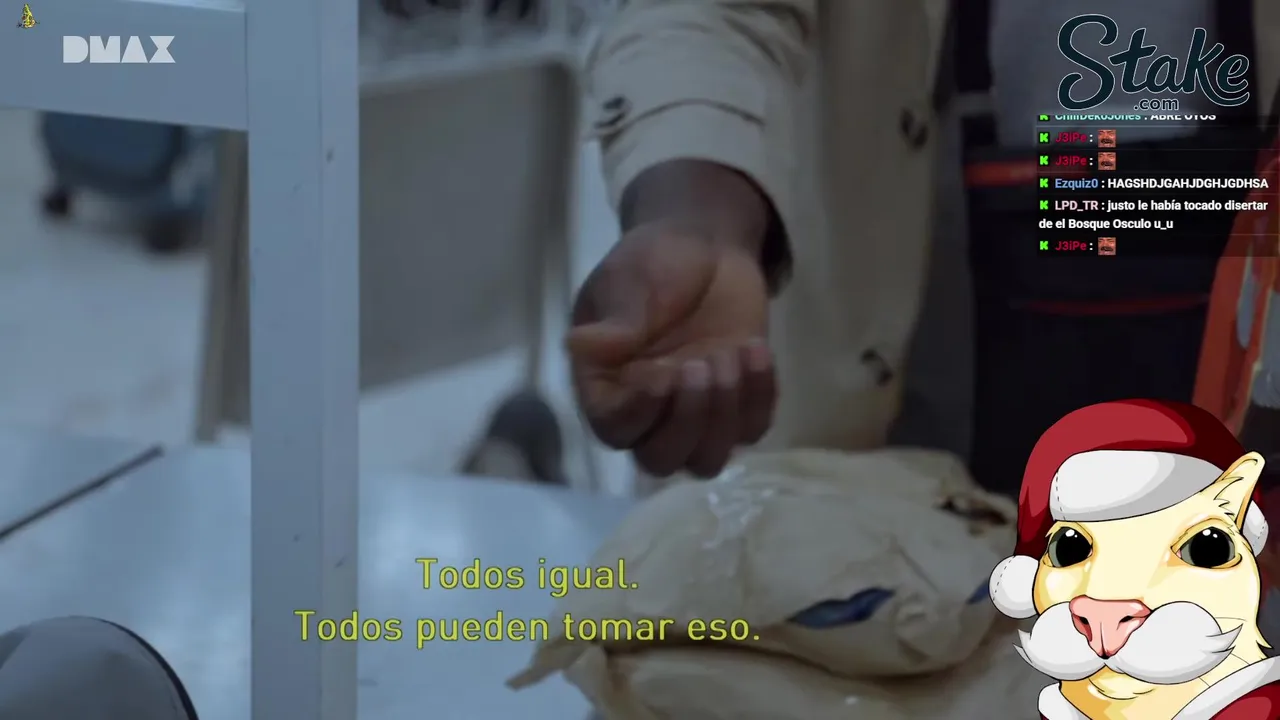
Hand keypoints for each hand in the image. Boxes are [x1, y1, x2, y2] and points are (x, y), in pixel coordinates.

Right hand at [567, 221, 776, 477]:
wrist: (706, 246)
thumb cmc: (655, 263)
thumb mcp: (630, 284)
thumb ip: (615, 322)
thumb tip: (576, 345)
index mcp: (606, 387)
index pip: (614, 428)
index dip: (639, 412)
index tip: (661, 372)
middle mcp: (648, 413)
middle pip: (660, 460)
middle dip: (687, 420)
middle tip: (701, 364)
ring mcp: (695, 415)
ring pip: (706, 460)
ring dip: (724, 417)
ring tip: (731, 354)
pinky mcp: (737, 405)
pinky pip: (751, 430)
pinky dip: (759, 397)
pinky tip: (755, 349)